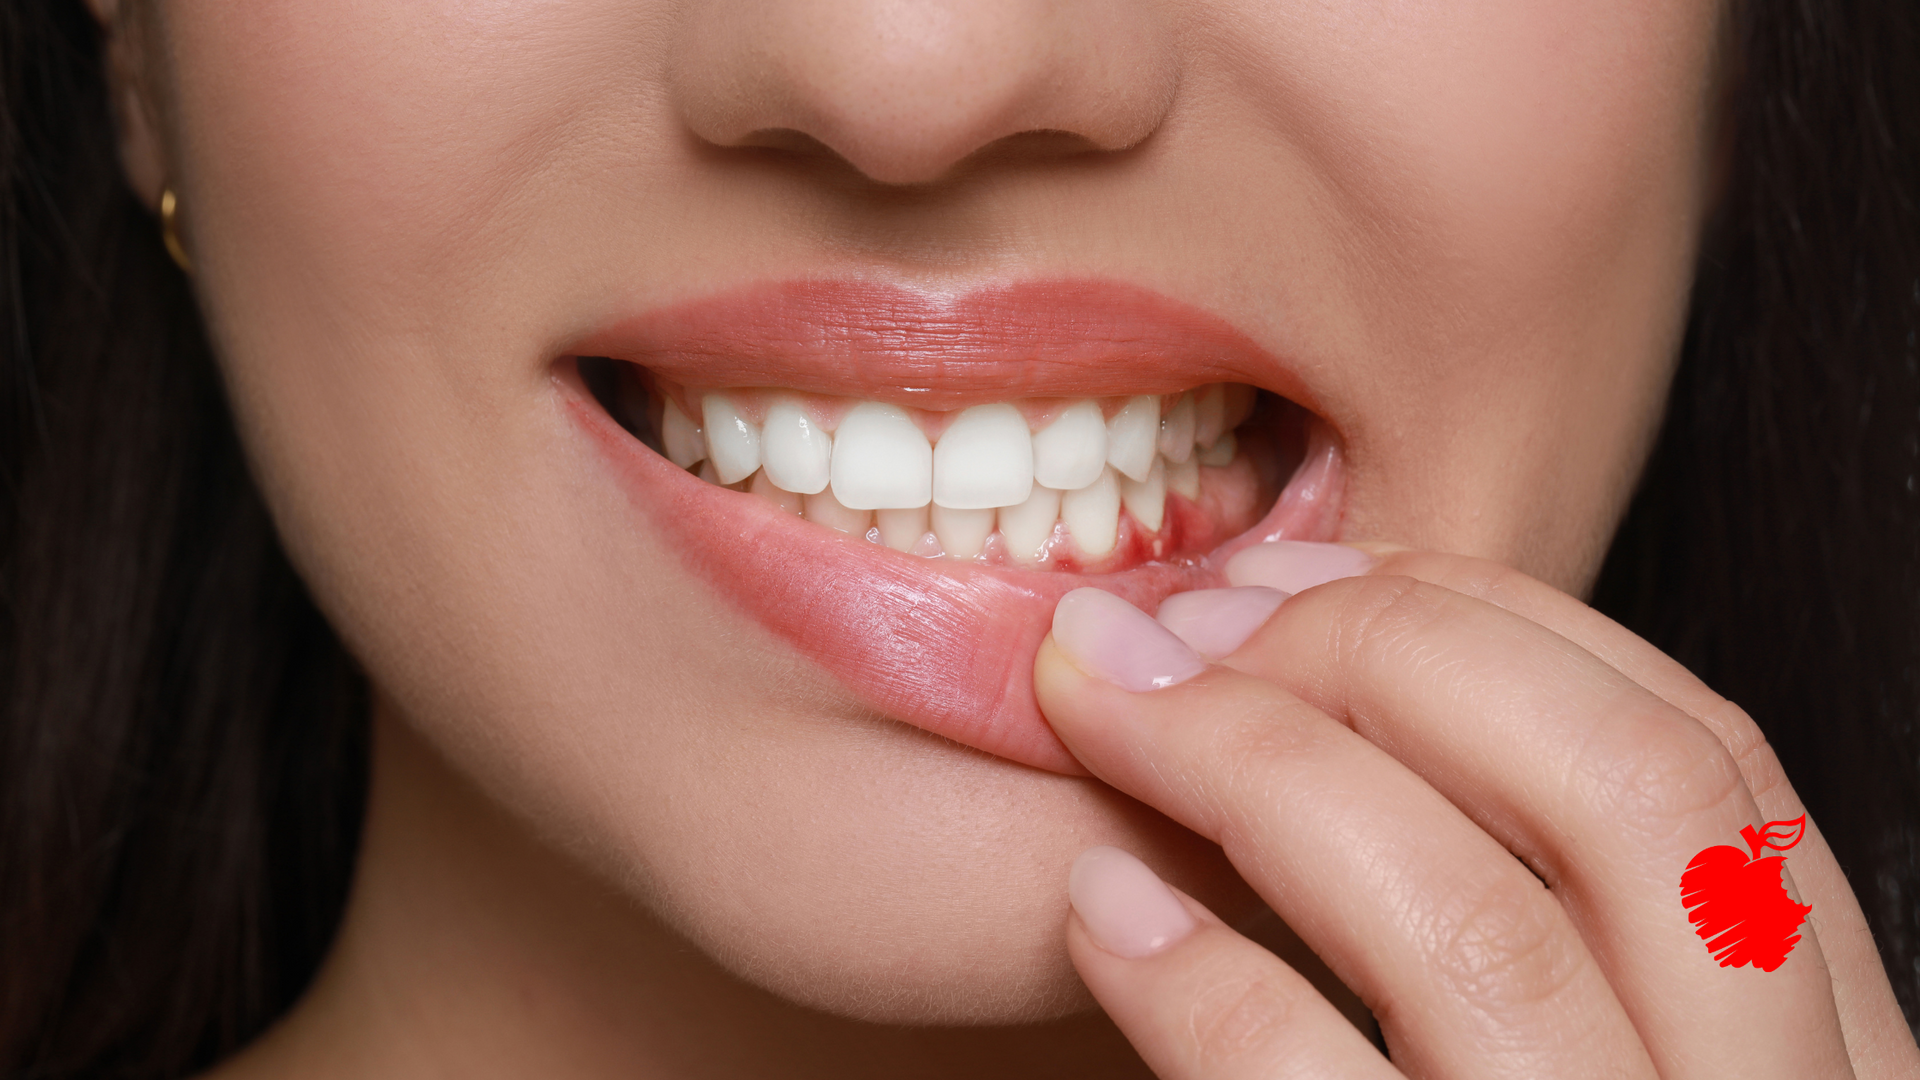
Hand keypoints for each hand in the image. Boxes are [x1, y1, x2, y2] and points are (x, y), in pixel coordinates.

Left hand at [1034, 541, 1919, 1078]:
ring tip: (1105, 712)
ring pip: (1483, 933)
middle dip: (1381, 654)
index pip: (1705, 763)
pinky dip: (1207, 986)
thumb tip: (1315, 688)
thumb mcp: (1607, 1067)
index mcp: (1828, 1065)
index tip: (1311, 580)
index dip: (1495, 627)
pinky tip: (1105, 910)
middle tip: (1181, 628)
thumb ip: (1528, 921)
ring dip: (1260, 771)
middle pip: (1627, 793)